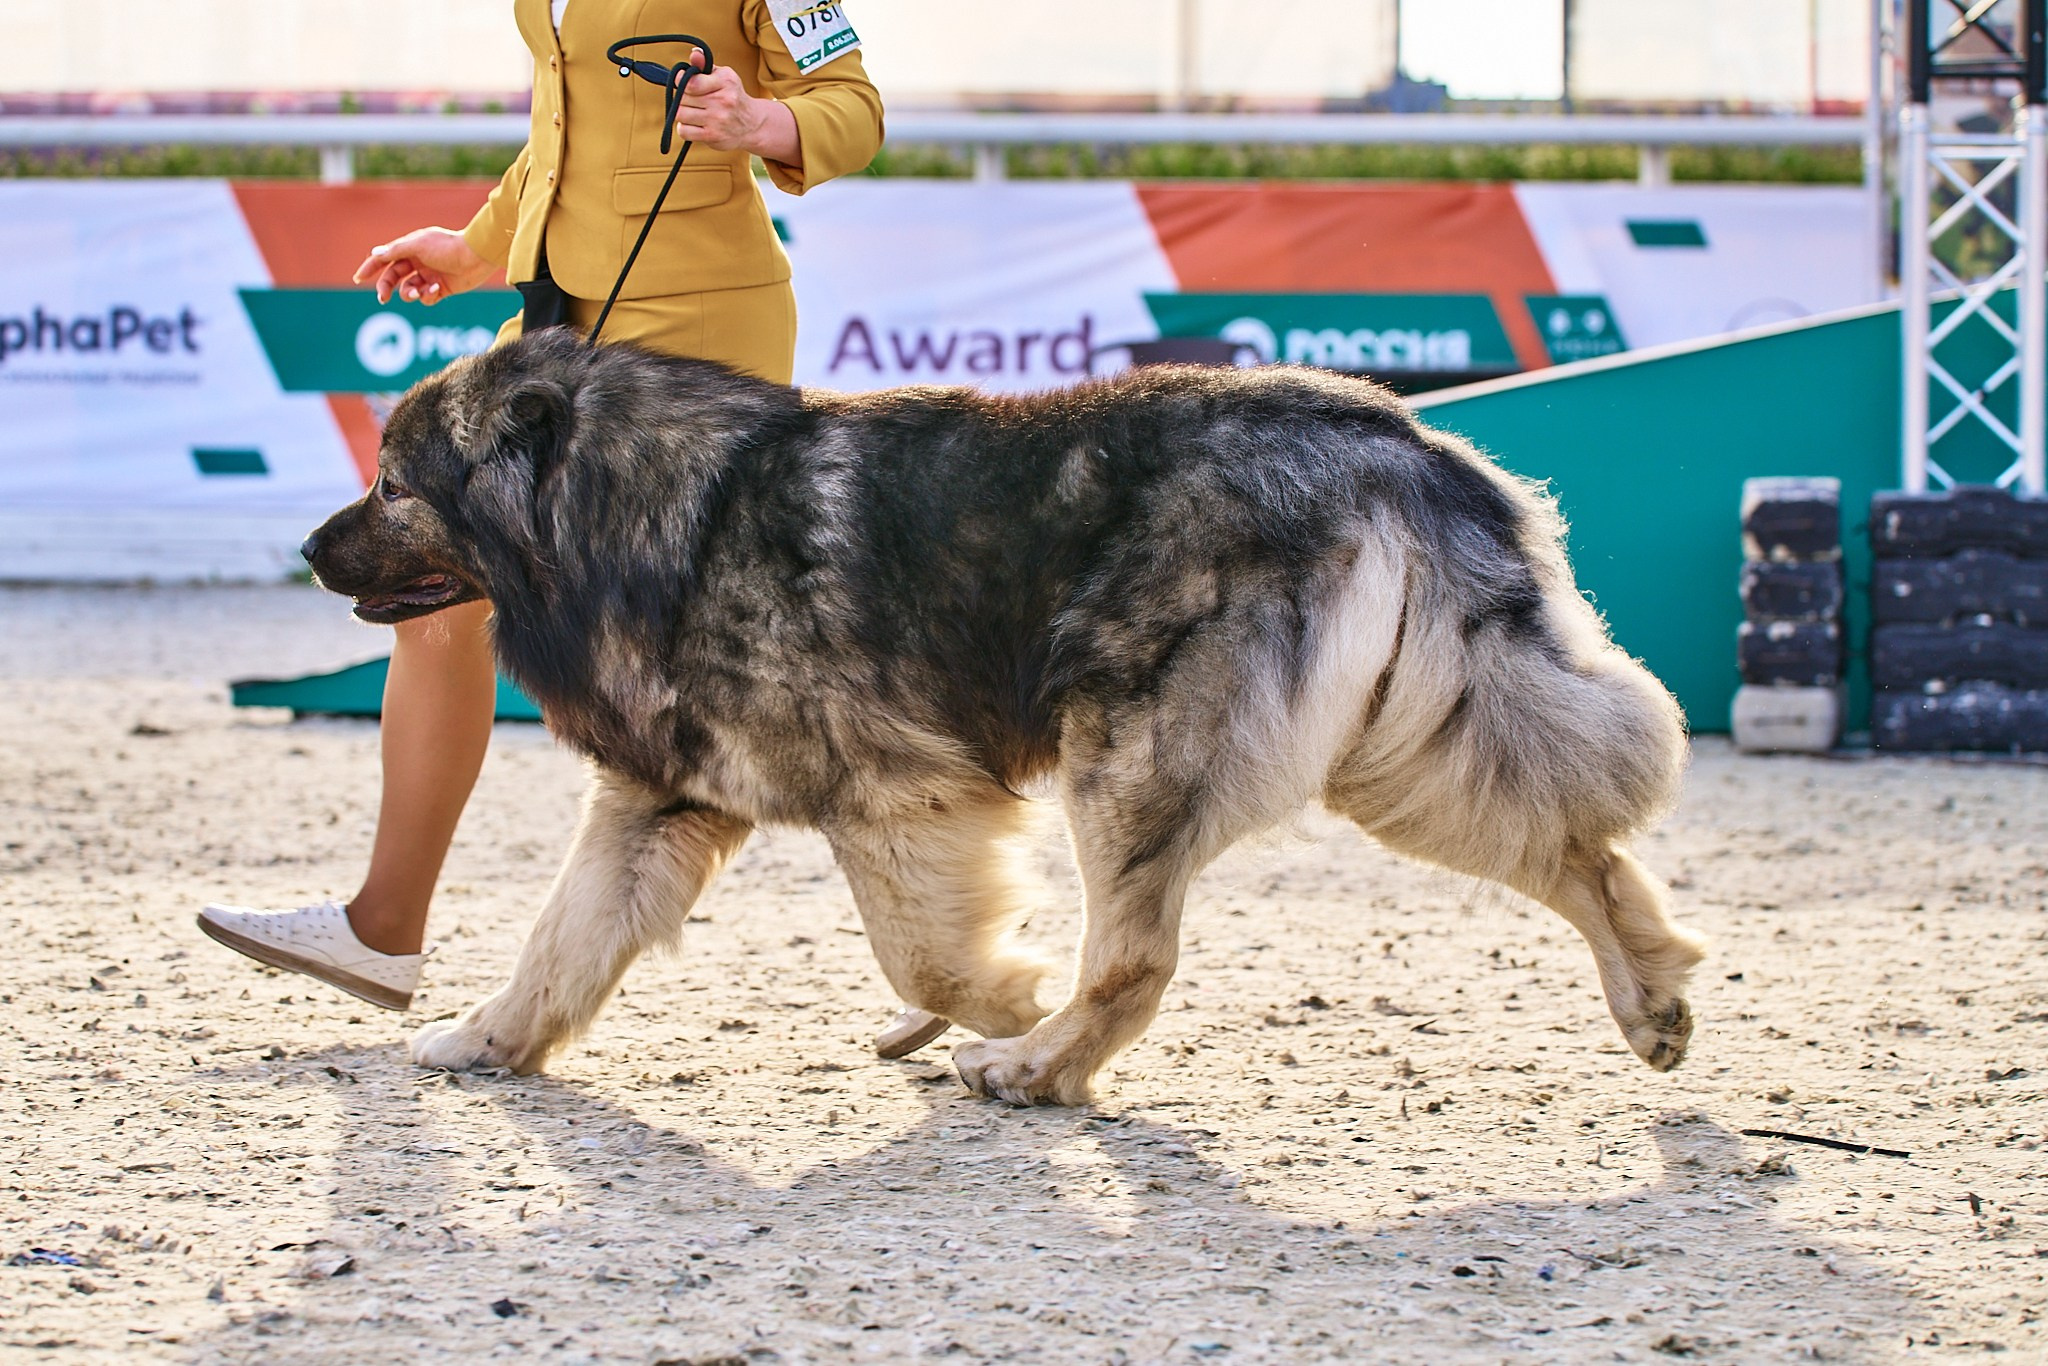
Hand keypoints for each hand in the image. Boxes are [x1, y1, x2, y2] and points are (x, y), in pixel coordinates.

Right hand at [352, 228, 495, 305]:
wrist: (476, 256)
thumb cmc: (447, 246)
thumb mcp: (418, 245)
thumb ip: (396, 250)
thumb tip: (375, 253)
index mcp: (410, 248)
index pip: (384, 258)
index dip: (370, 267)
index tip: (358, 278)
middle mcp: (418, 262)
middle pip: (393, 278)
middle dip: (386, 288)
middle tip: (383, 298)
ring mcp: (429, 276)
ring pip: (408, 290)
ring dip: (409, 293)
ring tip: (417, 292)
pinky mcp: (441, 289)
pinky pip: (426, 298)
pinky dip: (427, 296)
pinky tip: (437, 289)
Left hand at [673, 51, 800, 163]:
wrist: (752, 125)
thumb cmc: (732, 97)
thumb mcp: (724, 77)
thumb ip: (705, 65)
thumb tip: (694, 54)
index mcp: (725, 82)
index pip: (691, 82)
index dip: (681, 81)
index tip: (682, 81)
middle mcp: (722, 101)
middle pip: (682, 98)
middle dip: (683, 98)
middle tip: (693, 100)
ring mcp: (717, 120)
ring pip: (680, 114)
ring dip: (683, 113)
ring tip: (693, 112)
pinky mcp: (712, 136)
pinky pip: (684, 131)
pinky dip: (685, 128)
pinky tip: (694, 125)